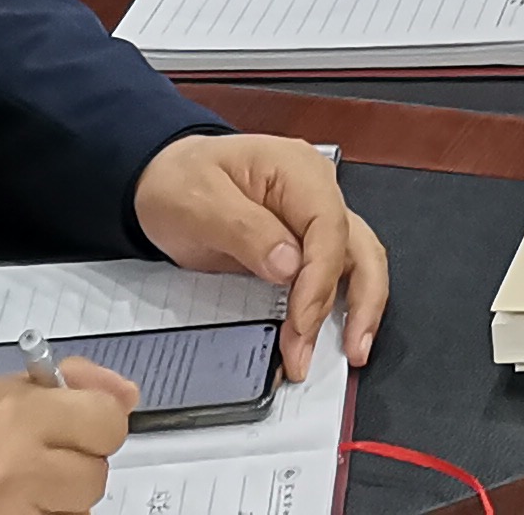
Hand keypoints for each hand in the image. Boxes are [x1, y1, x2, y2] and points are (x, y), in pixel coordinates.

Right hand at [0, 363, 134, 514]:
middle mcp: (19, 467)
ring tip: (20, 486)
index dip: (97, 422)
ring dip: (59, 499)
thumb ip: (70, 384)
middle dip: (76, 464)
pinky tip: (14, 505)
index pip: (107, 422)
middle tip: (41, 458)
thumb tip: (129, 395)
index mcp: (19, 415)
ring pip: (77, 509)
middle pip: (95, 474)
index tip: (79, 424)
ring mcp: (11, 512)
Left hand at [134, 129, 387, 377]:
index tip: (301, 323)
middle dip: (359, 301)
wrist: (164, 181)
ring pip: (358, 261)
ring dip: (359, 308)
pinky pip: (335, 273)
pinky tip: (335, 336)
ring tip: (352, 352)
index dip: (320, 279)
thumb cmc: (179, 184)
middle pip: (358, 244)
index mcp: (297, 170)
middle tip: (348, 350)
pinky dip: (339, 306)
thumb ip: (245, 229)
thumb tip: (290, 267)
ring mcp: (314, 217)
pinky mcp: (305, 243)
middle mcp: (317, 190)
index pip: (328, 226)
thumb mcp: (198, 202)